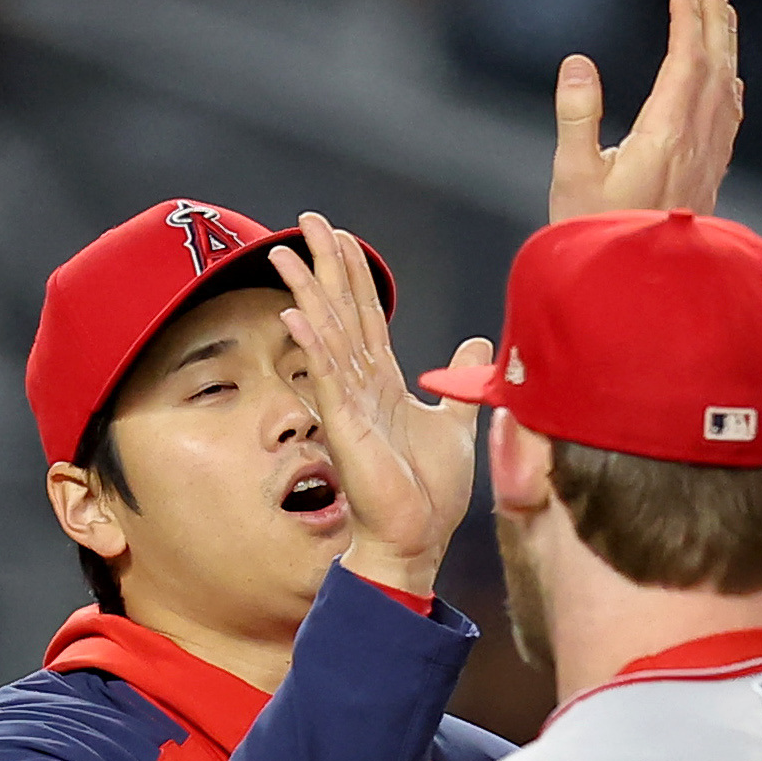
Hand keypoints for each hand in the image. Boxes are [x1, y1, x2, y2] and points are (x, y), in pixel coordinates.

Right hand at [269, 212, 486, 599]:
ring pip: (327, 335)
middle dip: (324, 264)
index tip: (339, 235)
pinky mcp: (345, 428)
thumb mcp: (455, 421)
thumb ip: (458, 378)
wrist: (417, 540)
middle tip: (305, 220)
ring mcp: (349, 405)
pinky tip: (296, 315)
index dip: (354, 272)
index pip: (366, 314)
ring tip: (285, 252)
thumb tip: (476, 337)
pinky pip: (326, 378)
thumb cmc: (430, 493)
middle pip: (340, 311)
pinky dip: (313, 346)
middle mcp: (361, 386)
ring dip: (307, 292)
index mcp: (384, 382)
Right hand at [547, 0, 742, 221]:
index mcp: (664, 138)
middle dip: (715, 24)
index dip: (687, 22)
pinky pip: (727, 124)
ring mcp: (706, 168)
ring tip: (724, 20)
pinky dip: (728, 91)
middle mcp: (695, 148)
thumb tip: (579, 63)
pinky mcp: (706, 186)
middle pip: (714, 71)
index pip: (685, 63)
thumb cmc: (594, 243)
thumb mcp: (571, 178)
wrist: (632, 300)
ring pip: (726, 95)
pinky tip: (728, 87)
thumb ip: (577, 116)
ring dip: (726, 52)